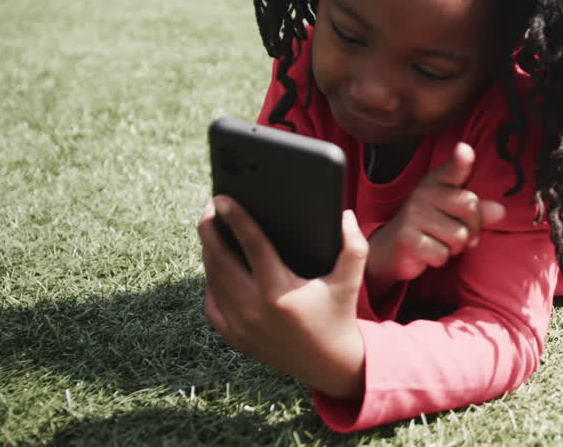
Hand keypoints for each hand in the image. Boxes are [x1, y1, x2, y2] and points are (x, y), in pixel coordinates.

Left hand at [198, 196, 368, 398]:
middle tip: (210, 210)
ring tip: (211, 232)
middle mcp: (255, 309)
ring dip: (208, 253)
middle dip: (210, 231)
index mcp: (281, 291)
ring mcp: (241, 326)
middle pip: (221, 261)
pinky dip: (211, 283)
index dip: (235, 219)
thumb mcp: (350, 280)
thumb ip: (354, 245)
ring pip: (213, 281)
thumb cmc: (339, 315)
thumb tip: (346, 215)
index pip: (252, 245)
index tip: (222, 199)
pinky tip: (216, 268)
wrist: (329, 363)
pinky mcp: (235, 338)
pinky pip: (212, 304)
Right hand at [366, 142, 505, 291]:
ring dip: (454, 247)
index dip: (461, 160)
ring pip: (459, 236)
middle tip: (456, 233)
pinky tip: (426, 252)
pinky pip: (442, 254)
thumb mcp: (454, 214)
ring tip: (438, 241)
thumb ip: (478, 211)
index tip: (464, 150)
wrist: (392, 248)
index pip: (453, 169)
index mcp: (437, 182)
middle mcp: (424, 192)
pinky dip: (439, 259)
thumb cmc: (431, 227)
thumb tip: (500, 210)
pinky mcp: (407, 238)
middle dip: (471, 228)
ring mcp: (414, 214)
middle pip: (470, 207)